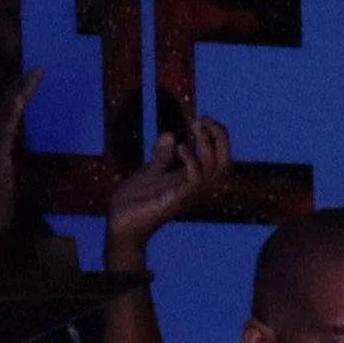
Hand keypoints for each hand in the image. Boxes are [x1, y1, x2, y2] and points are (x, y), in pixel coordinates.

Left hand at [107, 116, 231, 255]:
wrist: (120, 224)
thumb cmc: (136, 202)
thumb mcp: (150, 171)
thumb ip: (162, 156)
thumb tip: (169, 134)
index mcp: (191, 179)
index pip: (219, 158)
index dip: (218, 137)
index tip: (203, 118)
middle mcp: (194, 187)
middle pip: (224, 163)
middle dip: (220, 138)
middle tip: (204, 119)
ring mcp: (187, 194)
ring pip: (213, 170)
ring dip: (207, 144)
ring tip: (196, 126)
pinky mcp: (175, 199)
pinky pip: (194, 181)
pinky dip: (192, 161)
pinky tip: (181, 147)